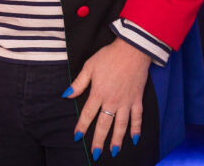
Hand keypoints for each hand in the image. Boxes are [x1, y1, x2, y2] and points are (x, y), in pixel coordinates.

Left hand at [64, 41, 150, 160]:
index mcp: (99, 93)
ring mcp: (126, 101)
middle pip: (104, 125)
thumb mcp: (90, 66)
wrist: (132, 49)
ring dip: (117, 140)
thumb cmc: (109, 56)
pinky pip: (137, 117)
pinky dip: (136, 129)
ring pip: (121, 125)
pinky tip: (134, 139)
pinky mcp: (137, 99)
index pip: (88, 114)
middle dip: (99, 140)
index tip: (77, 137)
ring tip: (113, 152)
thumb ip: (79, 83)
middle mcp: (112, 101)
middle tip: (95, 154)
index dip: (82, 126)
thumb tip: (66, 95)